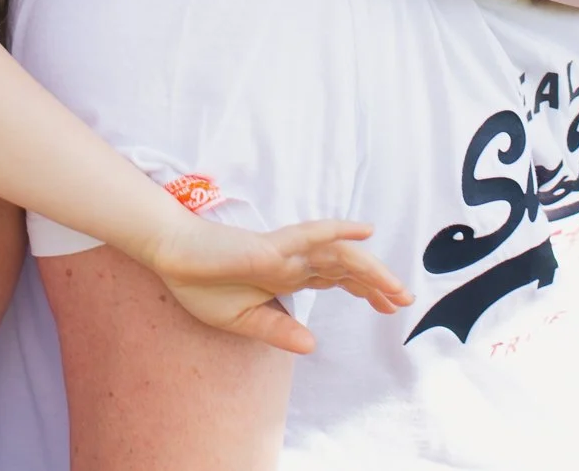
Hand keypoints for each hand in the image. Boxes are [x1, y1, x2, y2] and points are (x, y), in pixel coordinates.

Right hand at [148, 211, 411, 354]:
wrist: (173, 260)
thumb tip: (313, 346)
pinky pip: (310, 236)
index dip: (366, 291)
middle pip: (347, 268)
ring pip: (338, 256)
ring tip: (395, 286)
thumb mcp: (243, 321)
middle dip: (378, 283)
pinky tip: (364, 231)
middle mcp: (294, 261)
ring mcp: (285, 252)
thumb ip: (278, 330)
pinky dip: (338, 232)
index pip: (337, 281)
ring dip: (370, 268)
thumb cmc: (203, 284)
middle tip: (406, 300)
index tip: (391, 308)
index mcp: (288, 276)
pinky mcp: (272, 246)